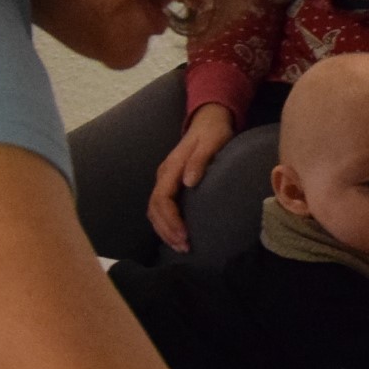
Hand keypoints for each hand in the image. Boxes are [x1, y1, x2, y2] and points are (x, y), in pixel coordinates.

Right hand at [147, 103, 235, 251]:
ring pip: (155, 210)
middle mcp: (164, 175)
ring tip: (182, 246)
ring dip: (165, 230)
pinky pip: (162, 208)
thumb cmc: (214, 132)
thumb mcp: (212, 142)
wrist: (209, 120)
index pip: (162, 199)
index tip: (184, 235)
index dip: (170, 220)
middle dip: (167, 231)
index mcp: (171, 167)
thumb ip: (200, 160)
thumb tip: (189, 182)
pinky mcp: (171, 184)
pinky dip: (167, 224)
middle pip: (155, 209)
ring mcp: (166, 180)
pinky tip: (179, 235)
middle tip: (184, 247)